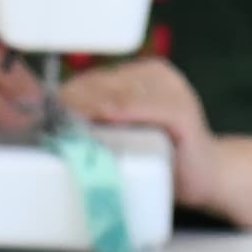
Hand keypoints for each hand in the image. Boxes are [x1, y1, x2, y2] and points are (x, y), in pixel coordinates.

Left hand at [60, 58, 223, 209]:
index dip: (66, 98)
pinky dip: (125, 111)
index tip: (42, 117)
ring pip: (121, 92)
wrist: (209, 177)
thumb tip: (52, 125)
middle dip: (74, 104)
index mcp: (141, 75)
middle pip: (103, 84)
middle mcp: (157, 76)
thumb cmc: (162, 158)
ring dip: (92, 107)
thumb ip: (99, 122)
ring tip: (68, 126)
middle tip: (51, 125)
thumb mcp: (126, 134)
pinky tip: (105, 117)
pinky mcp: (183, 111)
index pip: (93, 80)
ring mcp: (173, 91)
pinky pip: (149, 107)